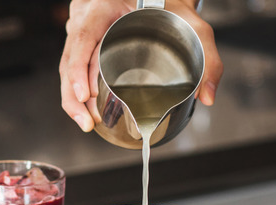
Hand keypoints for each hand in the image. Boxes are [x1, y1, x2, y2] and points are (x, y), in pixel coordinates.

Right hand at [59, 0, 223, 131]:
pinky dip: (76, 91)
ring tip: (86, 122)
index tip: (84, 95)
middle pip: (69, 59)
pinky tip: (85, 111)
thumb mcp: (193, 27)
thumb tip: (207, 96)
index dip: (78, 69)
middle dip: (74, 96)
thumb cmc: (171, 6)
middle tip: (87, 121)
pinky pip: (73, 66)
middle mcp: (87, 17)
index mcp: (105, 6)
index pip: (83, 38)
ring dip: (72, 99)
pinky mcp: (83, 42)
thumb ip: (208, 58)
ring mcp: (81, 29)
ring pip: (67, 66)